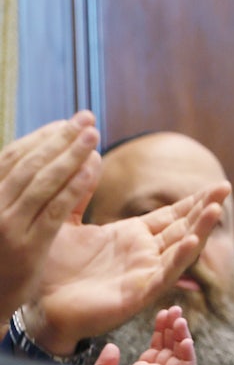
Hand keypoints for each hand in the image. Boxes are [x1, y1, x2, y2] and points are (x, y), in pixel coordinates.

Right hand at [0, 111, 100, 320]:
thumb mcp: (3, 218)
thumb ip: (24, 190)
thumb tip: (57, 157)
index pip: (13, 157)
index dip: (42, 137)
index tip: (66, 122)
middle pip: (29, 163)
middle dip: (60, 137)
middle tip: (86, 118)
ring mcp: (6, 226)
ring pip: (42, 181)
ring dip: (70, 154)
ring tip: (93, 135)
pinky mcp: (26, 245)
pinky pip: (55, 208)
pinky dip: (75, 185)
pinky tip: (93, 168)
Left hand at [21, 183, 227, 355]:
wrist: (34, 305)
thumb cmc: (50, 268)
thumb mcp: (65, 221)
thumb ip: (80, 192)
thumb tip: (91, 156)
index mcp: (133, 236)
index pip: (173, 214)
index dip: (194, 200)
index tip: (217, 184)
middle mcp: (145, 254)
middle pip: (184, 227)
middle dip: (205, 208)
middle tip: (225, 187)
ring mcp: (144, 274)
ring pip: (181, 249)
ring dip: (200, 229)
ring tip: (216, 209)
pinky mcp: (138, 295)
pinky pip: (164, 275)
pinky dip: (180, 258)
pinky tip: (193, 242)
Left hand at [86, 306, 194, 364]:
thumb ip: (106, 363)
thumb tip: (112, 346)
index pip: (158, 345)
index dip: (161, 328)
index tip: (162, 312)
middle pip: (172, 346)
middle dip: (174, 327)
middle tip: (175, 309)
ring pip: (181, 356)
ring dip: (183, 336)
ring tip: (180, 319)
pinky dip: (189, 357)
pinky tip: (186, 341)